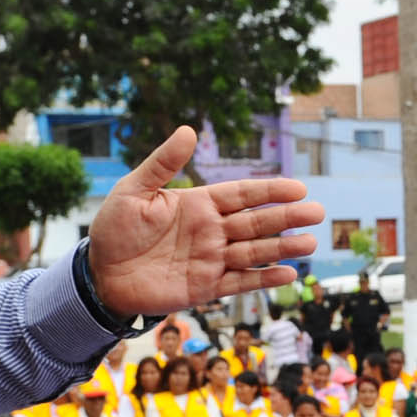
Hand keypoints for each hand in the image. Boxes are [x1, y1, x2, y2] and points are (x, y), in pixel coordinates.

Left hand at [85, 127, 326, 316]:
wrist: (99, 274)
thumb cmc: (113, 229)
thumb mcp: (134, 191)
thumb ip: (163, 164)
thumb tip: (188, 130)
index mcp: (198, 204)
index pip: (242, 194)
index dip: (270, 191)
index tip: (298, 188)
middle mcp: (211, 231)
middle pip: (257, 221)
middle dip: (287, 218)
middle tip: (317, 213)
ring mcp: (211, 259)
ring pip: (255, 251)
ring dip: (283, 247)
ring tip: (310, 244)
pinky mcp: (205, 287)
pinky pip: (240, 282)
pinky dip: (264, 278)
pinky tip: (288, 274)